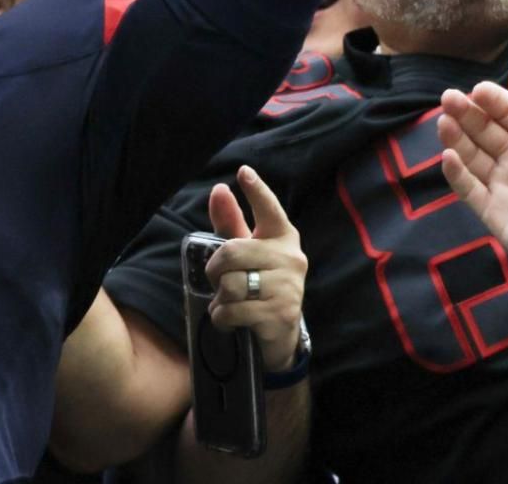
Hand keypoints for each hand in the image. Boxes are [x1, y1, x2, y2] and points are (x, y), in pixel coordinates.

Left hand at [203, 165, 307, 369]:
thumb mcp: (245, 254)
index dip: (256, 191)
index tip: (243, 172)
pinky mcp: (281, 314)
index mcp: (283, 237)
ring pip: (230, 284)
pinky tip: (232, 320)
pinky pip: (232, 311)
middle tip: (220, 281)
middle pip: (231, 253)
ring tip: (230, 303)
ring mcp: (289, 287)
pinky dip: (222, 318)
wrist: (279, 335)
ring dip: (220, 298)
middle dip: (215, 270)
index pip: (269, 209)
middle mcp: (291, 258)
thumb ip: (231, 224)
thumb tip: (219, 190)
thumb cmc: (259, 286)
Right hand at [437, 81, 507, 288]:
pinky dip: (456, 174)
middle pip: (484, 131)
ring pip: (471, 157)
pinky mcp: (494, 213)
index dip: (493, 101)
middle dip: (466, 113)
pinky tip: (449, 156)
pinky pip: (469, 190)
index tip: (478, 90)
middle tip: (449, 97)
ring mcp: (504, 186)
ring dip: (456, 138)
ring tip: (444, 121)